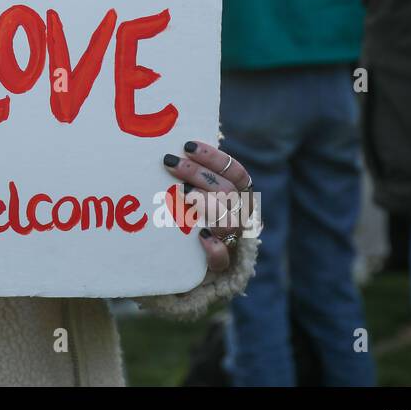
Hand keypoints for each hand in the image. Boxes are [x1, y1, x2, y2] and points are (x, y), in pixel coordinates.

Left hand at [163, 141, 252, 275]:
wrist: (190, 259)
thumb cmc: (191, 215)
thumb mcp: (197, 192)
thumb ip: (194, 176)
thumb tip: (170, 151)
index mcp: (240, 196)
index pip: (235, 172)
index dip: (213, 158)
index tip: (187, 146)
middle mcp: (240, 216)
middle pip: (227, 191)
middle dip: (197, 174)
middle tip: (170, 163)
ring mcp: (233, 239)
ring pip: (229, 221)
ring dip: (205, 204)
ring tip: (181, 194)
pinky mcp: (221, 263)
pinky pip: (223, 258)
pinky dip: (213, 248)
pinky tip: (200, 236)